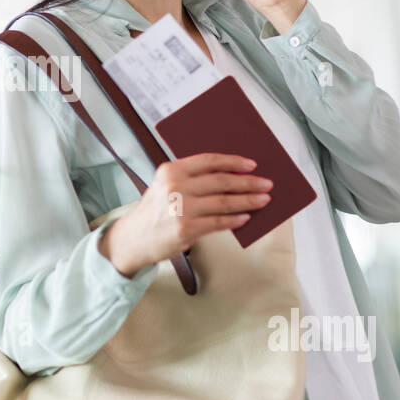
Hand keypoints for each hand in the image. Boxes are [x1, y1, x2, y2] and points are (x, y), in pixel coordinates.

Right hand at [101, 153, 273, 276]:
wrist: (133, 238)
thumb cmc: (154, 211)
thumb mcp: (165, 185)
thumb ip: (191, 178)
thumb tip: (231, 176)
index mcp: (171, 170)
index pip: (209, 161)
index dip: (233, 162)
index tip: (252, 165)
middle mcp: (175, 187)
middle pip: (221, 181)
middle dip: (248, 182)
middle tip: (266, 184)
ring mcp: (180, 208)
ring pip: (224, 202)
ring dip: (248, 201)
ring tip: (263, 200)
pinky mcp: (186, 229)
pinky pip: (218, 222)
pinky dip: (235, 220)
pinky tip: (246, 217)